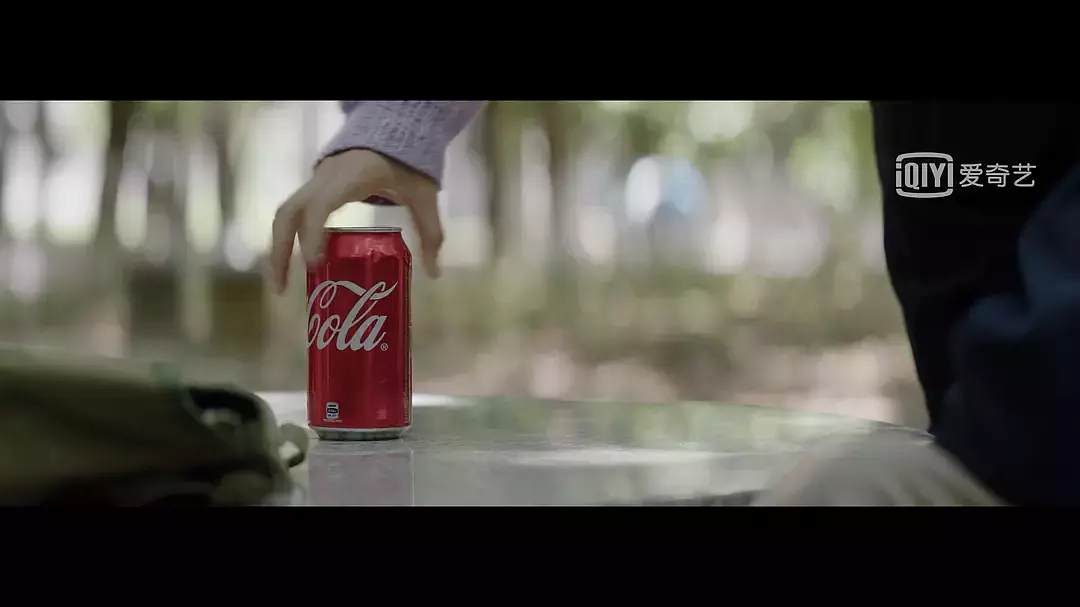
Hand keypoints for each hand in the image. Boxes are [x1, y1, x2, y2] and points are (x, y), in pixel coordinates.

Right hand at [267, 148, 443, 292]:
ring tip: (279, 284)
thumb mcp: (423, 196)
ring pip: (285, 213)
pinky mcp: (315, 186)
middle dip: (280, 251)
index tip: (315, 263)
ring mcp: (316, 181)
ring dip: (278, 247)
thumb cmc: (407, 163)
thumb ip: (430, 232)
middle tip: (280, 288)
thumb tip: (433, 273)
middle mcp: (324, 178)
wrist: (393, 130)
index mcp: (350, 178)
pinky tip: (295, 264)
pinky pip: (294, 212)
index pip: (321, 205)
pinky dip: (289, 237)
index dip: (313, 234)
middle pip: (289, 213)